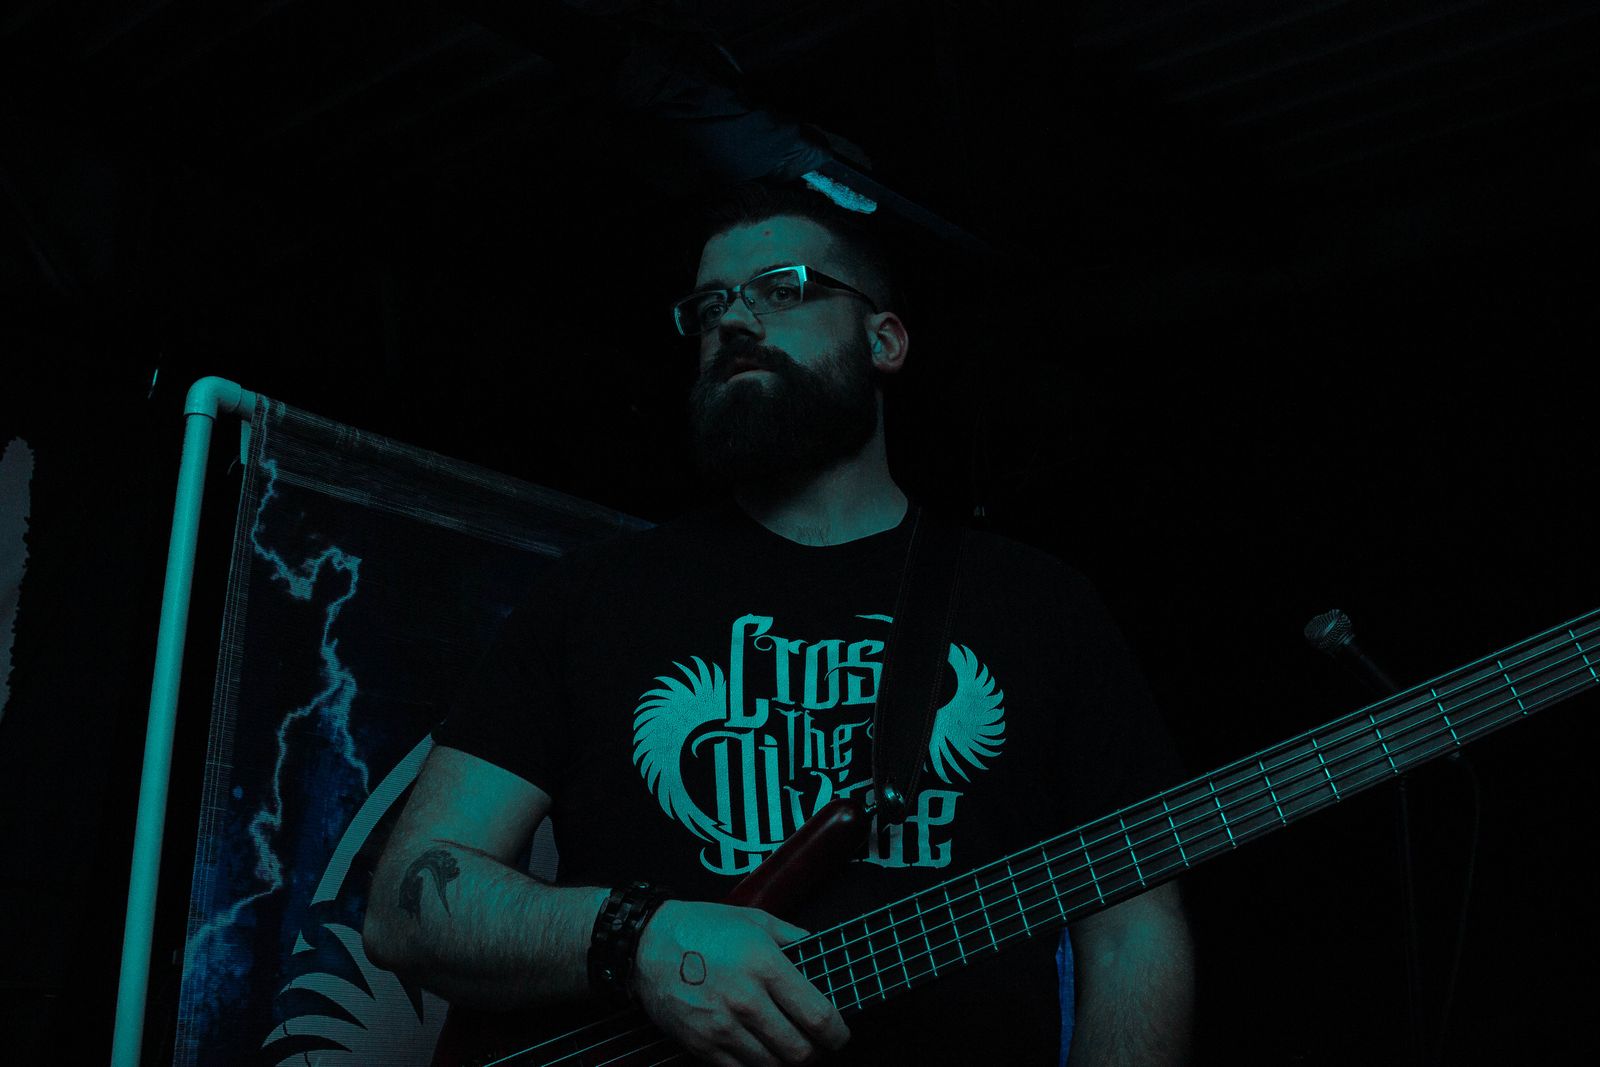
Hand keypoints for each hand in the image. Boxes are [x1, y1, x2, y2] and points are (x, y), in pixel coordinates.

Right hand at [630, 900, 850, 1066]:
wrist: (646, 944)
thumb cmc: (703, 927)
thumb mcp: (755, 920)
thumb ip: (793, 938)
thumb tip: (821, 951)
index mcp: (766, 965)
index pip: (818, 1016)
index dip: (838, 1034)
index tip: (840, 1035)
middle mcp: (746, 999)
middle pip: (799, 1051)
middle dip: (814, 1052)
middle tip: (814, 1044)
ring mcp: (722, 1026)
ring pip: (773, 1066)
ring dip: (785, 1062)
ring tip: (786, 1047)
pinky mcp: (702, 1045)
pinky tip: (758, 1052)